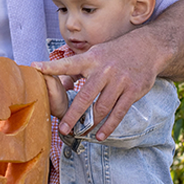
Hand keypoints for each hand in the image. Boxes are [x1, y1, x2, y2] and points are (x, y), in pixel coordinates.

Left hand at [31, 31, 158, 140]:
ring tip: (80, 133)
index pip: (68, 64)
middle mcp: (104, 70)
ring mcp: (120, 81)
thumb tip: (60, 84)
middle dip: (73, 114)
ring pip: (101, 108)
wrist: (147, 48)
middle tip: (62, 128)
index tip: (35, 67)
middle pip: (85, 96)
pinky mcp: (132, 91)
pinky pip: (118, 113)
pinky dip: (108, 126)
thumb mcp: (95, 54)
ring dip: (90, 123)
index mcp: (91, 59)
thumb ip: (77, 69)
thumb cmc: (115, 52)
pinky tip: (100, 136)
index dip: (51, 67)